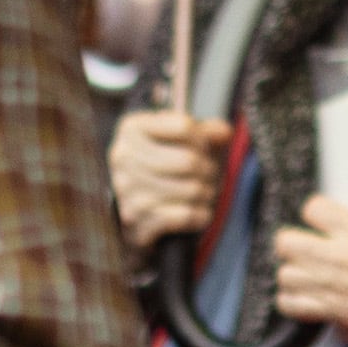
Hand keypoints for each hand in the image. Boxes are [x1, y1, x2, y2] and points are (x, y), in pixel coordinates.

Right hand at [109, 108, 226, 248]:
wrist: (130, 204)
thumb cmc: (159, 163)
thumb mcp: (179, 139)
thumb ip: (204, 131)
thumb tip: (224, 132)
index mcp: (132, 128)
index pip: (184, 127)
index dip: (204, 139)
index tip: (204, 148)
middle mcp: (123, 156)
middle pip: (188, 161)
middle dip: (209, 169)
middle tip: (211, 174)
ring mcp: (126, 189)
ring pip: (191, 190)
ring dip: (208, 193)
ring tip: (206, 192)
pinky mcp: (134, 219)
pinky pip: (185, 216)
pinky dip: (201, 215)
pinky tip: (199, 212)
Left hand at [270, 159, 347, 346]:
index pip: (313, 209)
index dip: (314, 210)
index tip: (319, 215)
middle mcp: (344, 259)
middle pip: (287, 242)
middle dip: (291, 241)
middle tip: (303, 242)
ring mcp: (337, 289)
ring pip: (286, 276)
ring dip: (291, 272)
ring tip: (302, 270)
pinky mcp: (337, 315)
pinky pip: (292, 306)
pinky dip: (292, 301)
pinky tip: (303, 296)